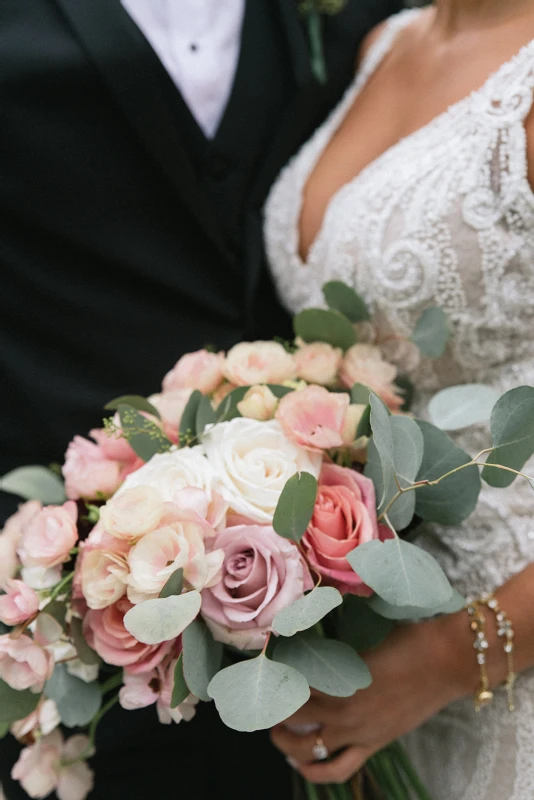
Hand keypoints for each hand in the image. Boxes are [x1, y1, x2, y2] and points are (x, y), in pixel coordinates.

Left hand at [271, 612, 474, 783]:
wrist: (447, 660)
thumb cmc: (407, 638)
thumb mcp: (363, 636)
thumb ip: (334, 645)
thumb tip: (308, 634)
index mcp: (337, 677)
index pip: (288, 681)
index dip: (270, 674)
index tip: (261, 666)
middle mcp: (342, 709)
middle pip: (290, 716)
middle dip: (270, 708)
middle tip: (262, 698)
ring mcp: (358, 732)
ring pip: (307, 749)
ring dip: (285, 743)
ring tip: (276, 732)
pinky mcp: (374, 744)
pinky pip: (338, 770)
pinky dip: (315, 772)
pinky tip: (302, 763)